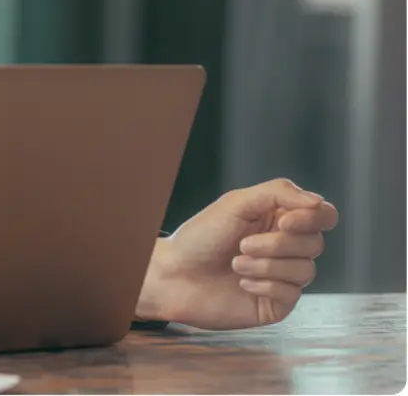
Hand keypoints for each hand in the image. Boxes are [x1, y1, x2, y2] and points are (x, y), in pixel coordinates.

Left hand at [137, 178, 338, 329]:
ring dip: (266, 265)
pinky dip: (264, 285)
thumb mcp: (236, 203)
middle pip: (315, 243)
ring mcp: (283, 276)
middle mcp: (286, 247)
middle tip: (243, 244)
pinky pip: (292, 294)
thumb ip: (278, 193)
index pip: (323, 215)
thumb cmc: (201, 236)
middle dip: (277, 244)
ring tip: (236, 263)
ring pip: (306, 270)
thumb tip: (318, 201)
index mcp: (279, 219)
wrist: (174, 275)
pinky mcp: (277, 302)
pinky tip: (241, 283)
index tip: (284, 222)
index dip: (312, 218)